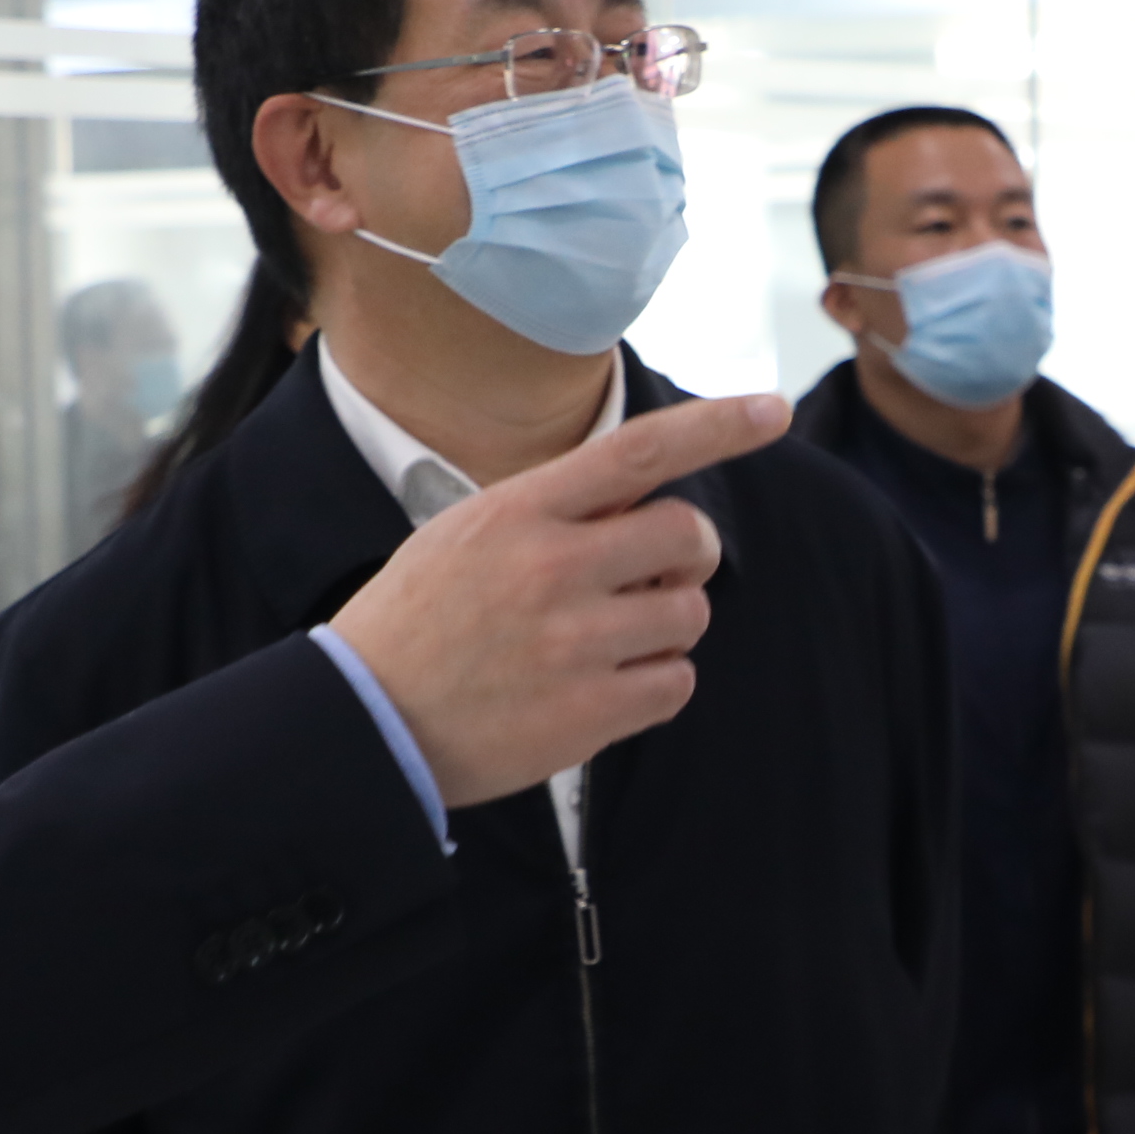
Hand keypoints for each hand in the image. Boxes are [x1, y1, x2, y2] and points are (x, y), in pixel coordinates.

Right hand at [328, 394, 785, 807]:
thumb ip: (553, 512)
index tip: (771, 410)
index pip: (636, 449)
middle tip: (656, 576)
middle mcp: (552, 568)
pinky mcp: (589, 713)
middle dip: (688, 554)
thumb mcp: (466, 535)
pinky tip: (604, 688)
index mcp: (519, 511)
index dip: (715, 425)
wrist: (363, 723)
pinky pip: (677, 683)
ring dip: (665, 626)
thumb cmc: (419, 624)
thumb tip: (644, 501)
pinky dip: (655, 685)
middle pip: (687, 534)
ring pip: (689, 613)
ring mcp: (574, 643)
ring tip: (605, 642)